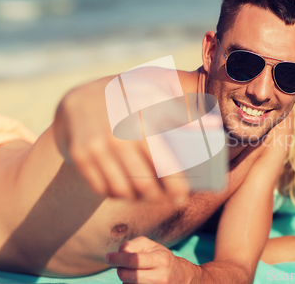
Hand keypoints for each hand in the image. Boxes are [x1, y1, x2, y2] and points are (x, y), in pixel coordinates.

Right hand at [53, 76, 189, 200]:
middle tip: (168, 198)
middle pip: (144, 186)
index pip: (164, 165)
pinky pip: (102, 189)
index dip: (176, 186)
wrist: (81, 97)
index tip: (182, 196)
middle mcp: (117, 136)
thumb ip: (183, 113)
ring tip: (149, 194)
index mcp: (141, 122)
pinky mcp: (80, 157)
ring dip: (138, 198)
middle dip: (159, 197)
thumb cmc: (128, 98)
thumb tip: (215, 127)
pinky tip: (126, 188)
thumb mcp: (155, 96)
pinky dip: (117, 193)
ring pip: (122, 191)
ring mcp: (96, 147)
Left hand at [106, 236, 194, 283]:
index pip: (132, 260)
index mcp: (161, 259)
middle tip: (120, 264)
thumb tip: (116, 256)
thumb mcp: (151, 246)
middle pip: (126, 275)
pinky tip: (138, 281)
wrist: (181, 277)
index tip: (108, 257)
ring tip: (135, 273)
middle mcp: (161, 277)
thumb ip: (132, 246)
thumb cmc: (161, 258)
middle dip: (119, 269)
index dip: (116, 258)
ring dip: (125, 279)